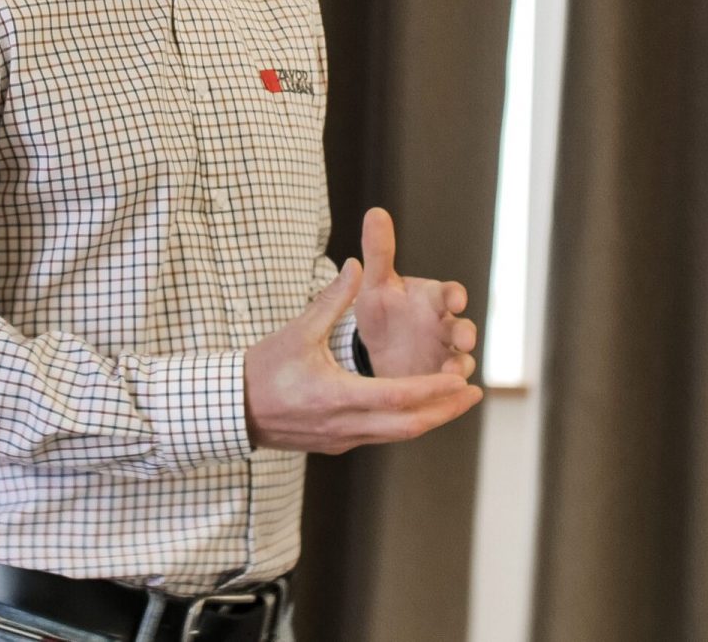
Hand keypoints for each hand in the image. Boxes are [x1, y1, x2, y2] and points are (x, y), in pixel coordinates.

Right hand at [244, 259, 482, 453]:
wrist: (232, 410)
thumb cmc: (263, 369)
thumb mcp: (297, 331)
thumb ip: (331, 299)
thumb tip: (356, 264)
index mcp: (337, 396)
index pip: (399, 397)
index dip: (434, 390)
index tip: (461, 378)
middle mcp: (345, 425)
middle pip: (409, 425)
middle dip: (446, 410)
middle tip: (475, 394)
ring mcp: (341, 439)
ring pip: (397, 434)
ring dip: (429, 418)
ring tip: (455, 401)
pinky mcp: (336, 444)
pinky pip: (381, 435)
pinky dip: (405, 422)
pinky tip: (416, 408)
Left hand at [354, 207, 477, 379]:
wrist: (376, 348)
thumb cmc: (382, 309)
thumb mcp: (375, 283)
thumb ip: (379, 251)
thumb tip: (375, 211)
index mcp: (430, 299)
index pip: (448, 292)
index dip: (453, 294)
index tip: (456, 297)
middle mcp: (443, 325)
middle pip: (462, 327)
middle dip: (465, 332)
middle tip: (463, 339)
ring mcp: (444, 354)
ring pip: (461, 360)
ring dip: (460, 365)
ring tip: (453, 373)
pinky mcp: (438, 381)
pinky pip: (450, 388)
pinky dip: (450, 391)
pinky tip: (447, 394)